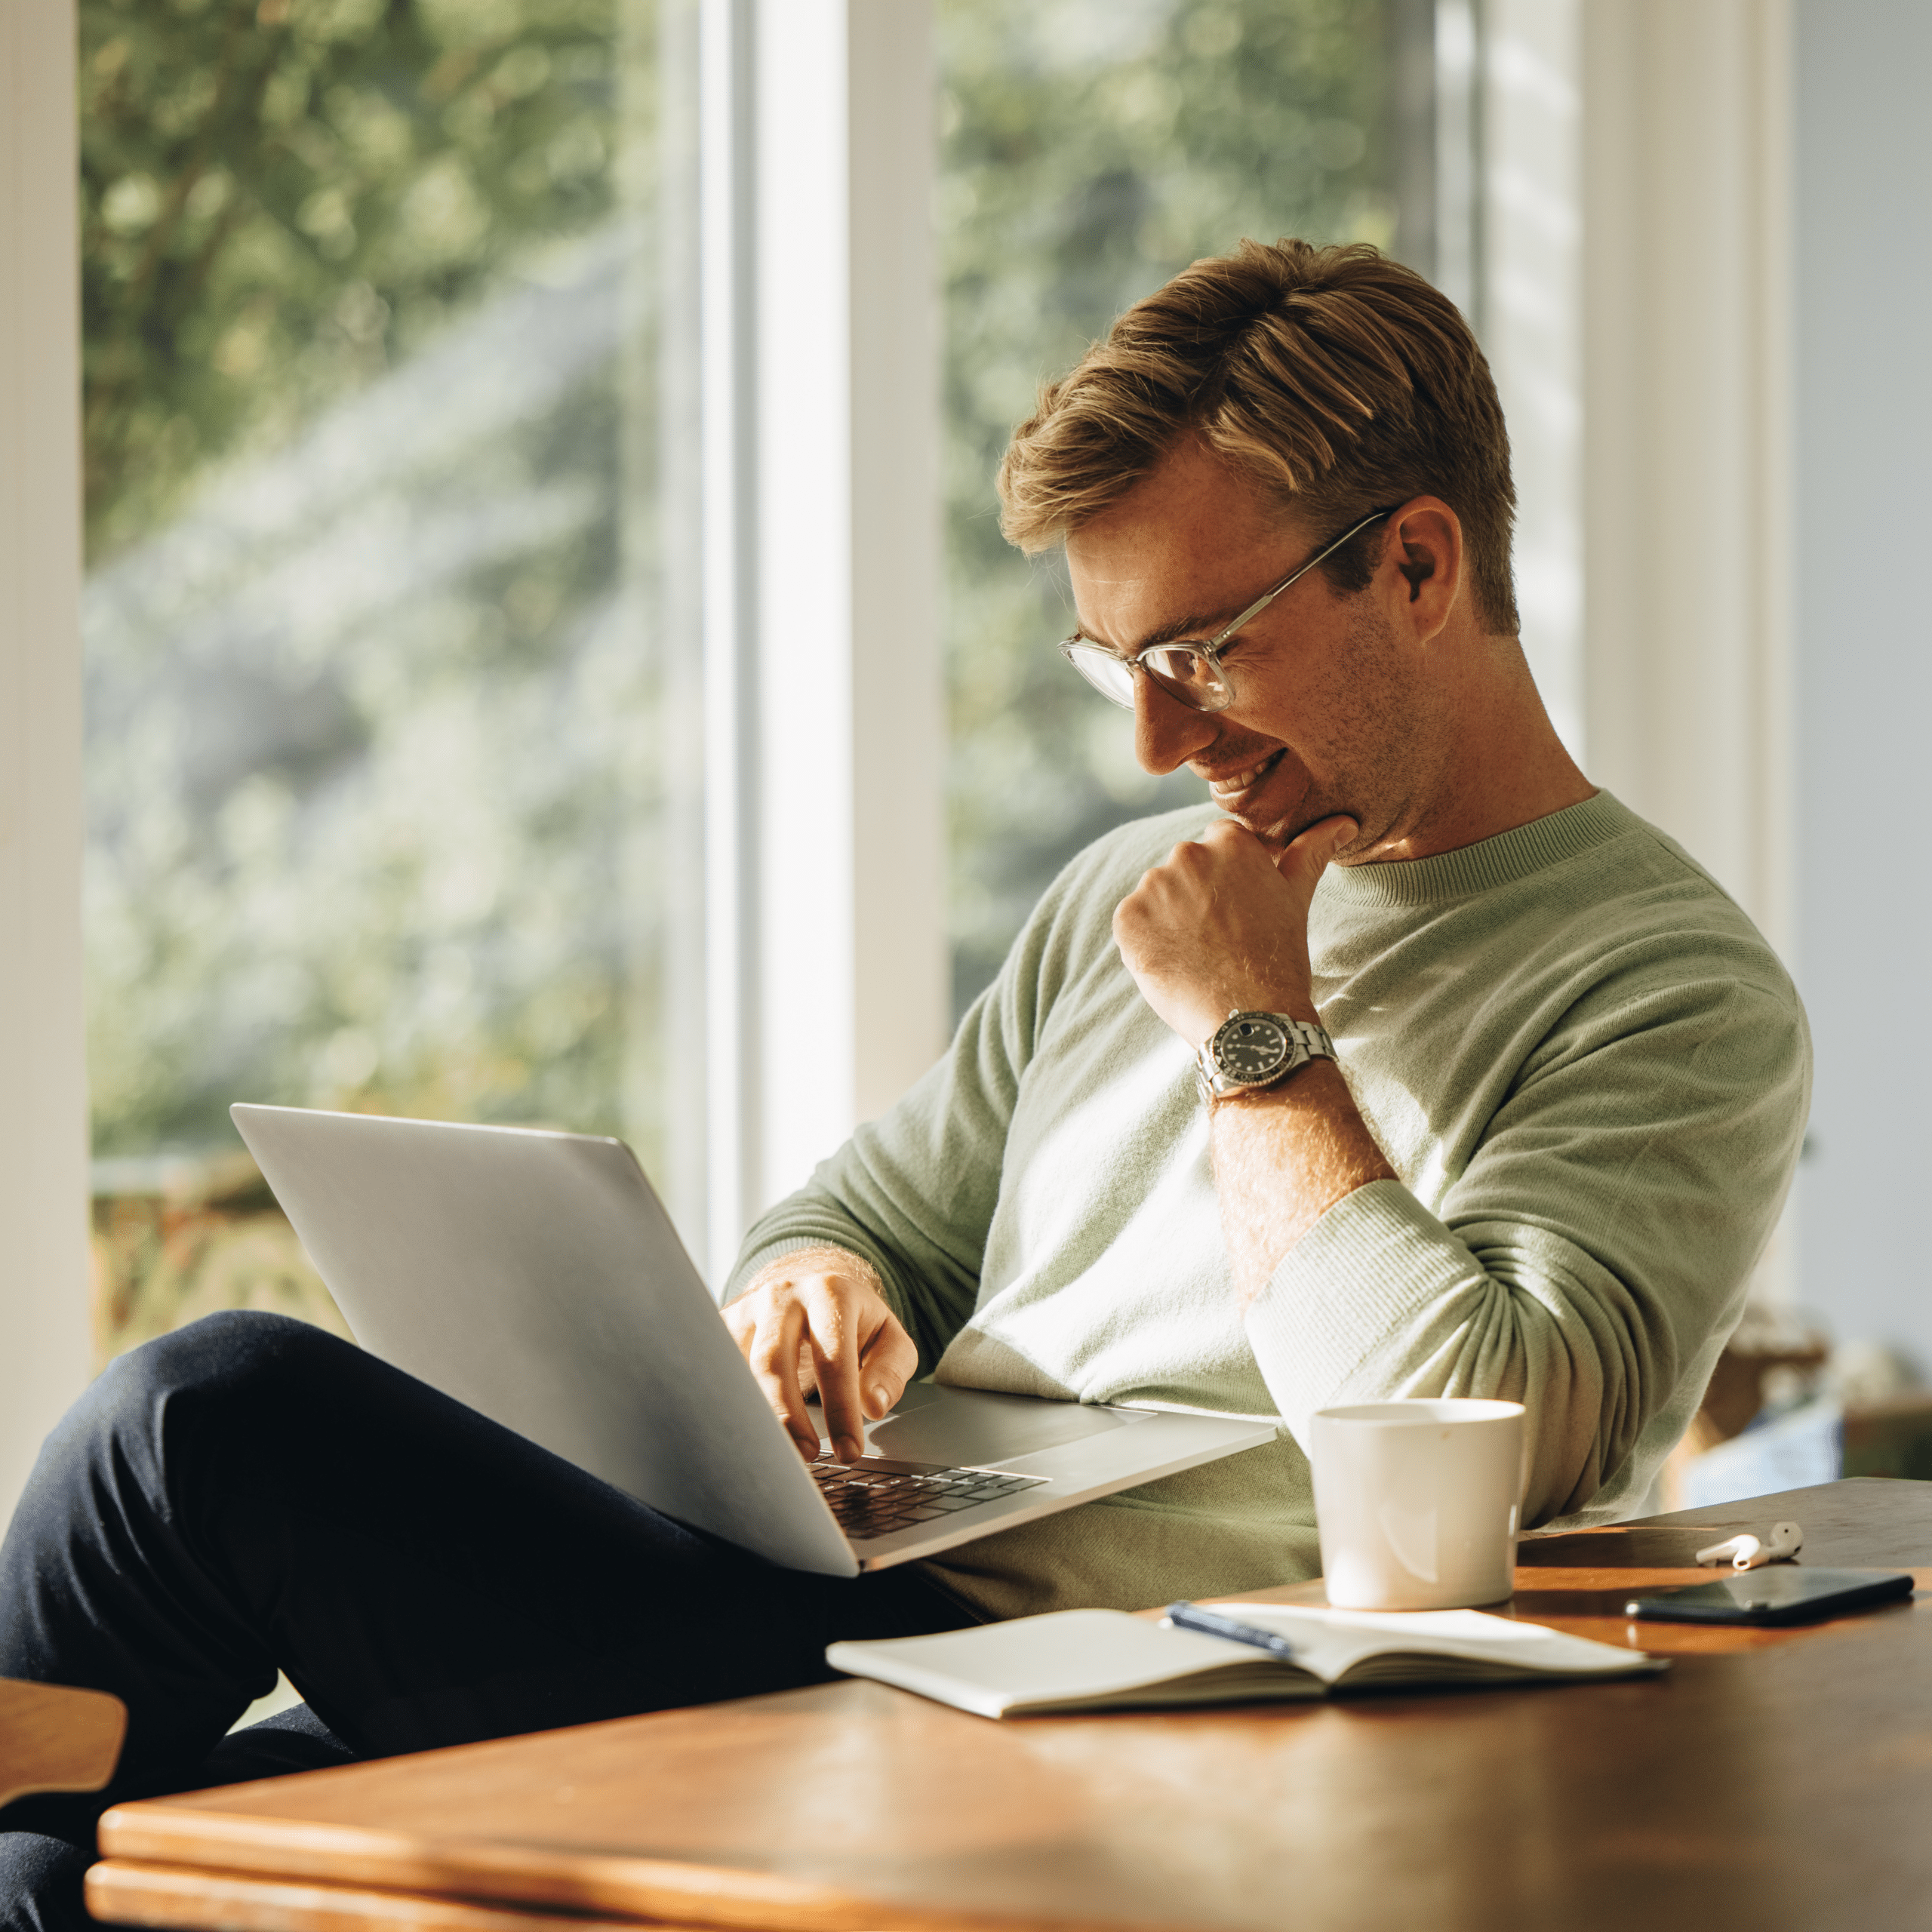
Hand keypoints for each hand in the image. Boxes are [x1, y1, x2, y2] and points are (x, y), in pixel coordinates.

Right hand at [722, 1246, 917, 1462]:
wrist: (811, 1288)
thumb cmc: (854, 1323)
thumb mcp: (888, 1339)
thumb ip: (890, 1371)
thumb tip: (873, 1406)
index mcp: (830, 1293)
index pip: (833, 1358)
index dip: (841, 1409)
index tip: (849, 1452)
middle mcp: (782, 1295)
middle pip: (772, 1362)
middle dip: (787, 1417)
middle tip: (807, 1456)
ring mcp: (746, 1309)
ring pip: (736, 1369)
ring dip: (754, 1417)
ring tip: (775, 1454)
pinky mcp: (722, 1326)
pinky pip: (717, 1370)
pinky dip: (729, 1406)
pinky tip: (745, 1433)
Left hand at [1113, 814, 1355, 1043]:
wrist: (1249, 1019)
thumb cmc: (1278, 959)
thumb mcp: (1296, 898)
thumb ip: (1312, 852)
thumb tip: (1344, 822)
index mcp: (1230, 841)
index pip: (1219, 845)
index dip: (1227, 881)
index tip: (1238, 911)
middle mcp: (1188, 854)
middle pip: (1185, 869)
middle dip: (1197, 897)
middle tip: (1221, 939)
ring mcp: (1153, 886)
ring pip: (1157, 897)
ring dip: (1170, 919)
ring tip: (1200, 954)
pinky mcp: (1127, 918)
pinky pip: (1133, 923)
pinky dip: (1147, 941)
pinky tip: (1175, 963)